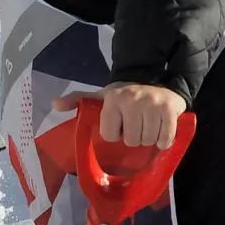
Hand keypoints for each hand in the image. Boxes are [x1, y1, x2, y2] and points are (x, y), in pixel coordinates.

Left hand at [55, 82, 187, 149]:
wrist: (156, 82)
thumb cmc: (124, 96)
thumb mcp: (100, 97)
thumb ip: (78, 100)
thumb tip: (55, 104)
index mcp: (112, 99)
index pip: (109, 135)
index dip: (115, 134)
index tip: (119, 124)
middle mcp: (132, 100)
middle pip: (130, 141)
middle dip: (133, 137)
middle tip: (135, 125)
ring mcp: (153, 104)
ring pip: (147, 141)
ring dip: (148, 139)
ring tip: (147, 126)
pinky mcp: (170, 110)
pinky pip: (165, 139)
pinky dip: (163, 140)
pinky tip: (159, 130)